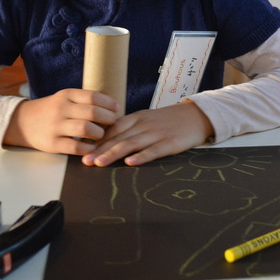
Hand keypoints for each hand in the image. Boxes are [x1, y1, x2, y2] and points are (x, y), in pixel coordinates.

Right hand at [4, 89, 119, 155]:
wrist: (21, 122)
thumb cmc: (51, 110)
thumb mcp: (64, 99)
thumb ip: (84, 101)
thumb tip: (112, 106)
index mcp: (66, 95)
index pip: (93, 96)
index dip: (109, 103)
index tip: (117, 109)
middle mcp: (61, 109)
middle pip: (92, 112)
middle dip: (108, 118)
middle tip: (112, 123)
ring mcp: (56, 126)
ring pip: (86, 128)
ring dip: (99, 133)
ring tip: (100, 135)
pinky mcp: (52, 143)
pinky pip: (76, 146)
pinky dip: (88, 148)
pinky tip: (92, 147)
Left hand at [82, 101, 214, 166]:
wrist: (197, 115)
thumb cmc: (170, 120)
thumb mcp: (148, 120)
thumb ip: (130, 129)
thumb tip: (108, 142)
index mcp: (137, 118)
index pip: (113, 129)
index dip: (97, 140)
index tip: (82, 150)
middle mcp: (144, 125)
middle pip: (118, 138)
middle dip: (100, 150)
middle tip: (85, 161)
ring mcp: (157, 134)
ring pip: (131, 144)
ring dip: (113, 154)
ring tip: (99, 163)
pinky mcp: (170, 143)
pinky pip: (154, 150)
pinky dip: (142, 156)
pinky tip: (131, 163)